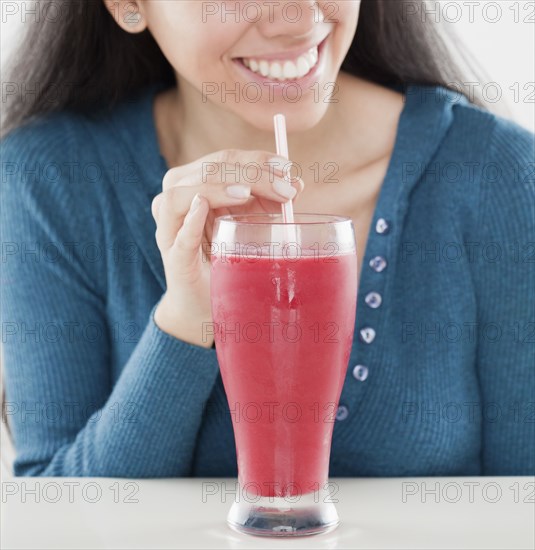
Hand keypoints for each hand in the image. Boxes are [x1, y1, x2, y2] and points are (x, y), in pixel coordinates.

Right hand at [151, 149, 303, 347]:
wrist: (204, 300)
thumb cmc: (226, 257)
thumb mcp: (249, 222)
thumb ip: (267, 201)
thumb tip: (296, 184)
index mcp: (197, 184)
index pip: (225, 159)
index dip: (256, 159)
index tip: (287, 169)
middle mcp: (178, 198)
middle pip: (209, 170)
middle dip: (250, 173)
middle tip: (284, 189)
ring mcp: (171, 228)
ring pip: (182, 192)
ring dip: (217, 188)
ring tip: (246, 193)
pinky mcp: (173, 257)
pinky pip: (178, 234)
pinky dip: (190, 219)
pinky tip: (202, 207)